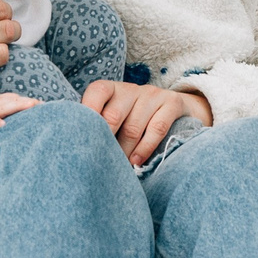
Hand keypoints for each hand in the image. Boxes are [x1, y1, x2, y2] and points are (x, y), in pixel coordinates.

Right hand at [0, 92, 39, 135]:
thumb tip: (24, 108)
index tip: (41, 104)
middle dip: (25, 102)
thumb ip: (4, 109)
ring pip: (1, 108)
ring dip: (15, 106)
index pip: (13, 99)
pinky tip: (2, 124)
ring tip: (30, 106)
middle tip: (39, 104)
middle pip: (10, 101)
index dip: (27, 100)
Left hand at [83, 79, 212, 163]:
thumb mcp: (118, 118)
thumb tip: (79, 147)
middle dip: (104, 142)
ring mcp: (153, 94)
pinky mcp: (172, 103)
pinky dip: (145, 149)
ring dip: (124, 152)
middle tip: (98, 163)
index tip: (82, 138)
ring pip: (133, 127)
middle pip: (113, 116)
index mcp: (112, 90)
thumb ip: (100, 127)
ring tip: (117, 169)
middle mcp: (131, 89)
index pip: (97, 92)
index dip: (87, 113)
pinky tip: (137, 162)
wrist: (179, 111)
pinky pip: (157, 128)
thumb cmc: (135, 120)